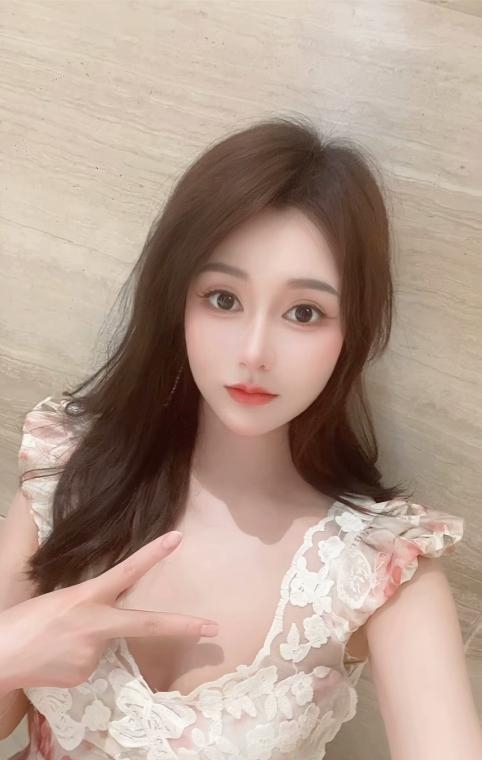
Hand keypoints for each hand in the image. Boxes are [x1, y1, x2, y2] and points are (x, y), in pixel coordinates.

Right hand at [0, 531, 218, 690]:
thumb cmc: (24, 620)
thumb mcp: (60, 600)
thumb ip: (90, 606)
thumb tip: (106, 623)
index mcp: (86, 597)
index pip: (126, 570)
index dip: (153, 553)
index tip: (177, 538)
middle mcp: (95, 625)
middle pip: (146, 624)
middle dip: (183, 626)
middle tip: (214, 628)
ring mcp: (92, 653)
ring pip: (105, 645)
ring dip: (88, 642)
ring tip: (57, 642)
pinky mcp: (85, 675)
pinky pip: (91, 663)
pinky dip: (77, 658)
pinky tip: (56, 658)